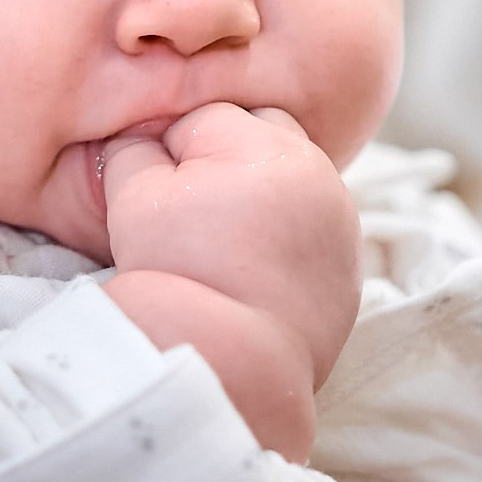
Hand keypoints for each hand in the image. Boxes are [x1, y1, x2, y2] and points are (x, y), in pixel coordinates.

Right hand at [101, 102, 361, 385]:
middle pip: (259, 133)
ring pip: (289, 177)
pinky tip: (254, 265)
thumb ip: (133, 151)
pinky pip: (311, 224)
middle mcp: (315, 169)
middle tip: (193, 212)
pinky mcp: (348, 262)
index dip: (170, 155)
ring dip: (260, 192)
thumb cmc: (179, 277)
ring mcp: (340, 217)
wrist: (232, 364)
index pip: (203, 117)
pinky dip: (285, 233)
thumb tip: (140, 139)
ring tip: (224, 240)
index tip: (159, 200)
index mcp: (262, 143)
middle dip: (224, 159)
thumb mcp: (133, 201)